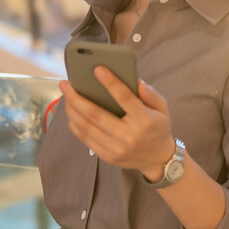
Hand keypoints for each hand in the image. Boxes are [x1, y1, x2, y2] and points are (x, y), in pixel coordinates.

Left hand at [60, 67, 174, 179]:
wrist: (158, 159)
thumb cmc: (158, 128)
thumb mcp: (162, 108)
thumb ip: (151, 93)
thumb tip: (135, 81)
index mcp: (144, 121)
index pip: (125, 98)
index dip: (110, 83)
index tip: (97, 69)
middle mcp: (129, 136)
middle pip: (96, 115)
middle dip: (76, 98)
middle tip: (65, 84)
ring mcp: (116, 149)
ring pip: (86, 127)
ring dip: (71, 110)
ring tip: (65, 96)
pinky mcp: (108, 157)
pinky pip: (85, 138)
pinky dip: (75, 124)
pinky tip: (71, 112)